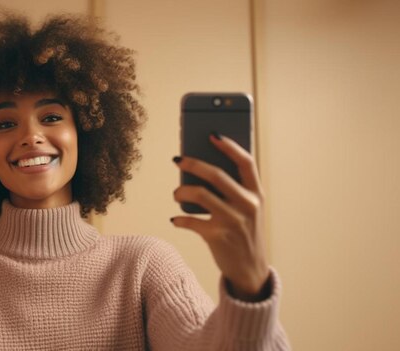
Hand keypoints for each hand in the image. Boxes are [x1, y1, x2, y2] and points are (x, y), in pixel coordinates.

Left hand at [171, 133, 269, 300]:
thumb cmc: (244, 233)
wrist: (250, 270)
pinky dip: (179, 219)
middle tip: (178, 159)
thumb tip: (198, 170)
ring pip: (199, 194)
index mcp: (256, 194)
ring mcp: (233, 221)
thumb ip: (233, 191)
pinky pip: (190, 220)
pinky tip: (176, 219)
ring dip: (181, 192)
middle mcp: (247, 205)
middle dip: (193, 163)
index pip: (246, 163)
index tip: (212, 134)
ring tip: (176, 194)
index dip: (229, 146)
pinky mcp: (217, 237)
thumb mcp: (248, 210)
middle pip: (217, 175)